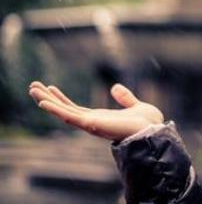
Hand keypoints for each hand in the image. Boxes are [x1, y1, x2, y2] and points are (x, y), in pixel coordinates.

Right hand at [28, 81, 163, 141]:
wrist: (154, 131)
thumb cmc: (148, 123)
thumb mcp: (135, 105)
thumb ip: (125, 98)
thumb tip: (115, 87)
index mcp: (100, 117)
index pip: (75, 108)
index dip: (61, 99)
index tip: (50, 87)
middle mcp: (92, 122)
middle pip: (64, 110)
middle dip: (48, 99)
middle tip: (32, 86)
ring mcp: (91, 124)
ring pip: (63, 113)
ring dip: (47, 102)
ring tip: (32, 89)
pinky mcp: (93, 125)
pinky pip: (70, 118)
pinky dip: (56, 111)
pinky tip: (44, 103)